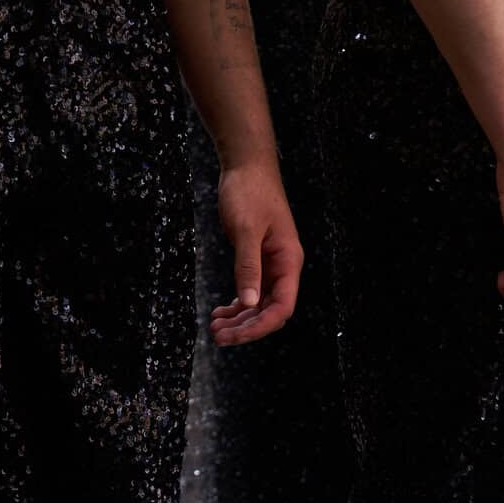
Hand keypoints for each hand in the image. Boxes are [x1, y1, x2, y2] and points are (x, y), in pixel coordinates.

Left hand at [211, 158, 302, 344]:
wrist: (246, 166)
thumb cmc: (250, 192)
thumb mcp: (246, 230)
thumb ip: (248, 267)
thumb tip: (248, 303)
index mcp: (288, 261)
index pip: (282, 307)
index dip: (261, 326)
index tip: (236, 336)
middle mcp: (283, 266)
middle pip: (269, 310)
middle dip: (245, 327)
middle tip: (217, 336)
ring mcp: (270, 263)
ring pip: (258, 303)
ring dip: (239, 319)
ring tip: (215, 328)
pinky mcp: (256, 258)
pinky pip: (250, 290)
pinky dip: (237, 304)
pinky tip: (220, 311)